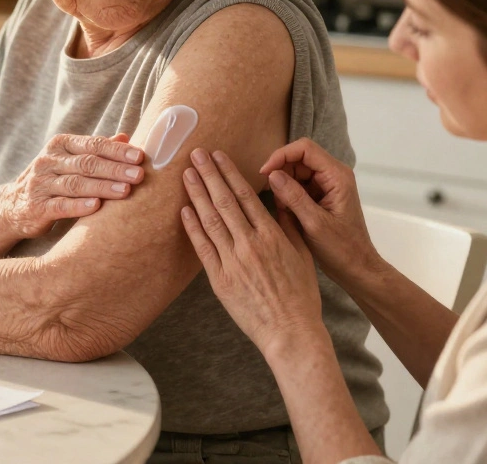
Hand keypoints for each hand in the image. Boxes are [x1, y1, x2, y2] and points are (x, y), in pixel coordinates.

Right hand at [0, 133, 145, 238]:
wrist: (12, 205)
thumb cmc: (51, 180)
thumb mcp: (70, 160)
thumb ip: (96, 150)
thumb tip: (126, 137)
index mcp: (60, 145)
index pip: (92, 144)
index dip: (117, 150)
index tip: (140, 156)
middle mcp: (48, 161)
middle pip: (86, 164)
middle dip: (115, 169)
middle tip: (139, 175)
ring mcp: (40, 184)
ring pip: (75, 184)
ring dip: (102, 187)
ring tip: (126, 191)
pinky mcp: (36, 207)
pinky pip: (60, 205)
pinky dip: (78, 206)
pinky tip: (96, 207)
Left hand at [180, 148, 325, 353]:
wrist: (291, 332)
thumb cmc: (301, 295)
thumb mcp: (302, 255)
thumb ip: (289, 225)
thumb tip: (281, 199)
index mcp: (272, 235)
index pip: (246, 195)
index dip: (229, 173)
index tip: (218, 155)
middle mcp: (251, 244)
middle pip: (224, 201)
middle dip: (209, 174)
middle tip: (195, 154)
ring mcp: (233, 262)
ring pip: (210, 220)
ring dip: (197, 194)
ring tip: (186, 174)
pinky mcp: (220, 280)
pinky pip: (202, 249)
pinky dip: (192, 228)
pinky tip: (184, 210)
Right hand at [260, 138, 381, 285]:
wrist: (356, 268)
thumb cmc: (341, 248)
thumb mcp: (314, 223)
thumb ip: (293, 197)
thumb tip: (272, 174)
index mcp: (337, 176)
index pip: (304, 149)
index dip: (281, 156)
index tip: (264, 173)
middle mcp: (333, 175)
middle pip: (298, 158)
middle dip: (281, 174)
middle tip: (273, 197)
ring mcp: (327, 185)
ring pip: (296, 172)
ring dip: (284, 187)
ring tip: (284, 210)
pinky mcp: (321, 196)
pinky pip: (298, 186)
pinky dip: (288, 197)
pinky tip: (289, 214)